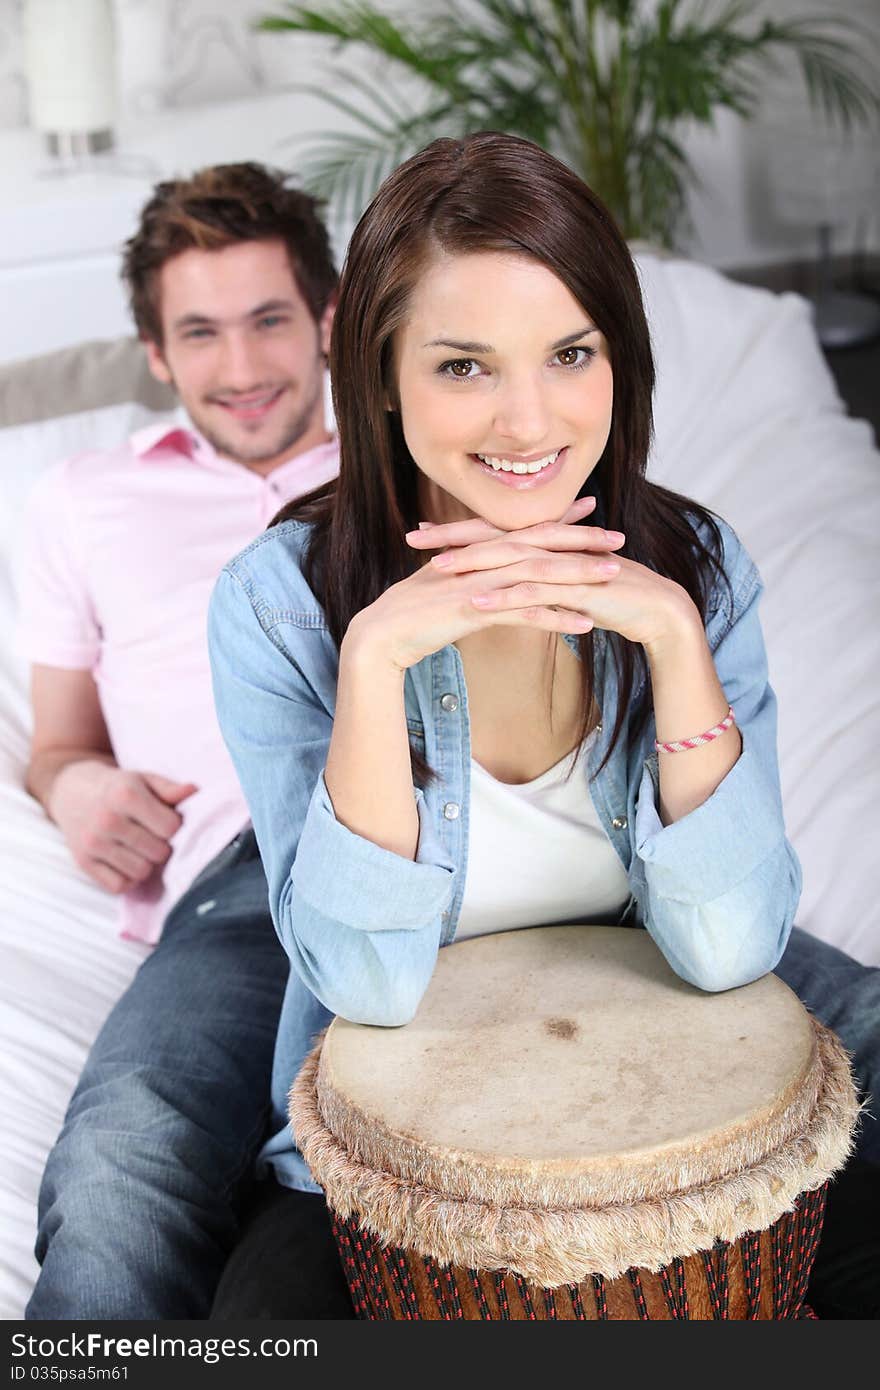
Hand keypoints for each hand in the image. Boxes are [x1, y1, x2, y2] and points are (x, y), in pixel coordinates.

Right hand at [47, 760, 197, 894]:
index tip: (164, 820)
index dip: (174, 826)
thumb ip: (169, 789)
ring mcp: (92, 843)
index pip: (171, 828)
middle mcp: (107, 820)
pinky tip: (124, 860)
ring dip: (145, 863)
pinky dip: (126, 878)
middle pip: (158, 853)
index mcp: (125, 795)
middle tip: (151, 835)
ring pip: (141, 872)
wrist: (71, 792)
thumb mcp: (143, 780)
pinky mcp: (82, 863)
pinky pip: (119, 886)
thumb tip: (193, 791)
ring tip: (138, 848)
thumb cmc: (117, 788)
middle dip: (161, 846)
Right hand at [345, 496, 626, 671]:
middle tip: (619, 538)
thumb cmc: (409, 617)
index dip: (557, 520)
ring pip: (538, 574)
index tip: (590, 510)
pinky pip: (524, 613)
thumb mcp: (442, 590)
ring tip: (614, 576)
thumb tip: (485, 581)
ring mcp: (478, 584)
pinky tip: (585, 624)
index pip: (523, 530)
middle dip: (582, 541)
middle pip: (539, 545)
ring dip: (578, 575)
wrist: (379, 635)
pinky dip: (556, 618)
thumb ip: (466, 578)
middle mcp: (479, 561)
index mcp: (474, 553)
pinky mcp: (475, 612)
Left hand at [414, 504, 698, 652]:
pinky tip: (476, 603)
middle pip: (495, 537)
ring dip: (472, 564)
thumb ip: (539, 583)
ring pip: (510, 561)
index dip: (458, 530)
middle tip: (413, 537)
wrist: (658, 612)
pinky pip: (534, 593)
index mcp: (548, 544)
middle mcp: (554, 547)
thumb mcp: (568, 588)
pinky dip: (504, 597)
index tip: (423, 531)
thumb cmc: (613, 600)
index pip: (496, 531)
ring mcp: (566, 566)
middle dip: (452, 537)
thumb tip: (509, 587)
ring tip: (436, 568)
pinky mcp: (576, 589)